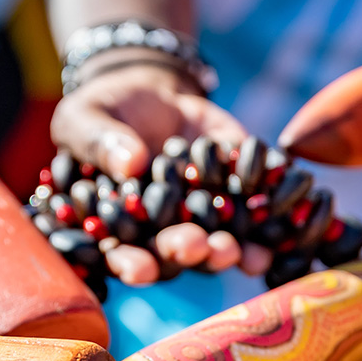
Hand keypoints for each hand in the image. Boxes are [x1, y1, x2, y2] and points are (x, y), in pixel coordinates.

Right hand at [51, 61, 270, 284]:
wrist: (151, 92)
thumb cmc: (104, 112)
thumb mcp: (85, 119)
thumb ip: (100, 143)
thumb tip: (130, 163)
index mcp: (122, 230)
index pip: (125, 256)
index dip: (133, 264)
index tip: (141, 268)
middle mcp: (165, 234)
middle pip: (176, 253)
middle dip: (186, 251)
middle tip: (196, 247)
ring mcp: (205, 217)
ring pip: (217, 240)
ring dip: (228, 248)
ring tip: (237, 251)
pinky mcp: (236, 191)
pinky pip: (254, 201)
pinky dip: (266, 203)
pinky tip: (276, 204)